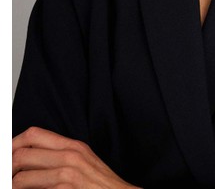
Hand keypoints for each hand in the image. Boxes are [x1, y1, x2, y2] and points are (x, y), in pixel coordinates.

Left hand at [12, 126, 140, 188]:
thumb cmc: (102, 187)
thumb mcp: (84, 162)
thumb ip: (61, 156)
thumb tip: (32, 160)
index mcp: (73, 146)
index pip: (34, 134)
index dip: (13, 144)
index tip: (7, 155)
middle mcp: (69, 157)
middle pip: (23, 154)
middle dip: (8, 167)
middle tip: (7, 177)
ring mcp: (66, 176)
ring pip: (22, 178)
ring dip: (13, 186)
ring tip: (12, 188)